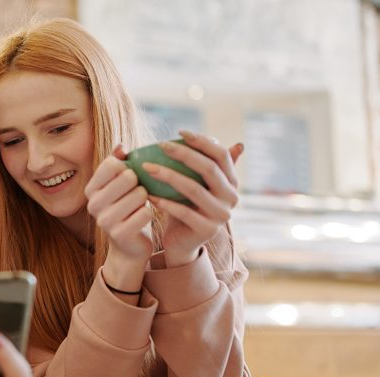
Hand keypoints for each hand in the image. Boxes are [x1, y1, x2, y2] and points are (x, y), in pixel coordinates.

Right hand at [84, 145, 153, 294]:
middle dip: (140, 183)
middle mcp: (93, 204)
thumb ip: (119, 164)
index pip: (111, 164)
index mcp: (91, 189)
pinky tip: (142, 218)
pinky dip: (149, 213)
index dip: (127, 167)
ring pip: (139, 193)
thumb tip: (121, 146)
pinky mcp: (119, 234)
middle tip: (138, 193)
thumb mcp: (119, 186)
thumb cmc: (126, 208)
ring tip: (140, 205)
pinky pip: (146, 212)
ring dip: (147, 198)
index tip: (130, 177)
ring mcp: (104, 220)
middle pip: (128, 176)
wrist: (128, 246)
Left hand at [144, 131, 242, 267]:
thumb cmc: (185, 206)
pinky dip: (164, 202)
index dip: (203, 141)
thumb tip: (201, 136)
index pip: (222, 155)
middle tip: (161, 145)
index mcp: (232, 182)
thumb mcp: (192, 183)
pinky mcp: (207, 230)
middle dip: (184, 154)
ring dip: (168, 175)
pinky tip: (148, 194)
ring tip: (147, 167)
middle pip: (209, 169)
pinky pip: (183, 212)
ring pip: (194, 189)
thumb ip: (197, 163)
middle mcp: (232, 198)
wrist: (182, 242)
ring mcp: (221, 215)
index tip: (179, 132)